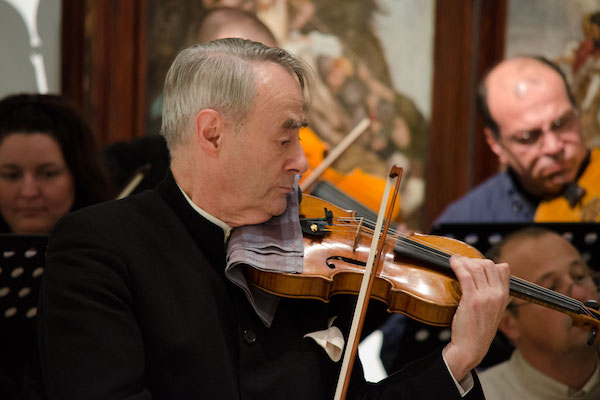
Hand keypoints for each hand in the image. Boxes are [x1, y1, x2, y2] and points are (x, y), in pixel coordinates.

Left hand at [443, 255, 509, 380]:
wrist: (471, 348)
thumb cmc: (478, 329)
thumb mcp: (493, 310)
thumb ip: (494, 293)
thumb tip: (495, 271)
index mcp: (504, 296)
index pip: (502, 268)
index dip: (486, 262)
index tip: (474, 263)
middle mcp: (498, 295)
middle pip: (488, 264)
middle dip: (474, 260)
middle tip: (462, 261)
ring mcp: (486, 297)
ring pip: (476, 268)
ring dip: (463, 260)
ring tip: (454, 260)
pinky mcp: (472, 300)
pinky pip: (465, 275)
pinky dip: (457, 265)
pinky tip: (452, 263)